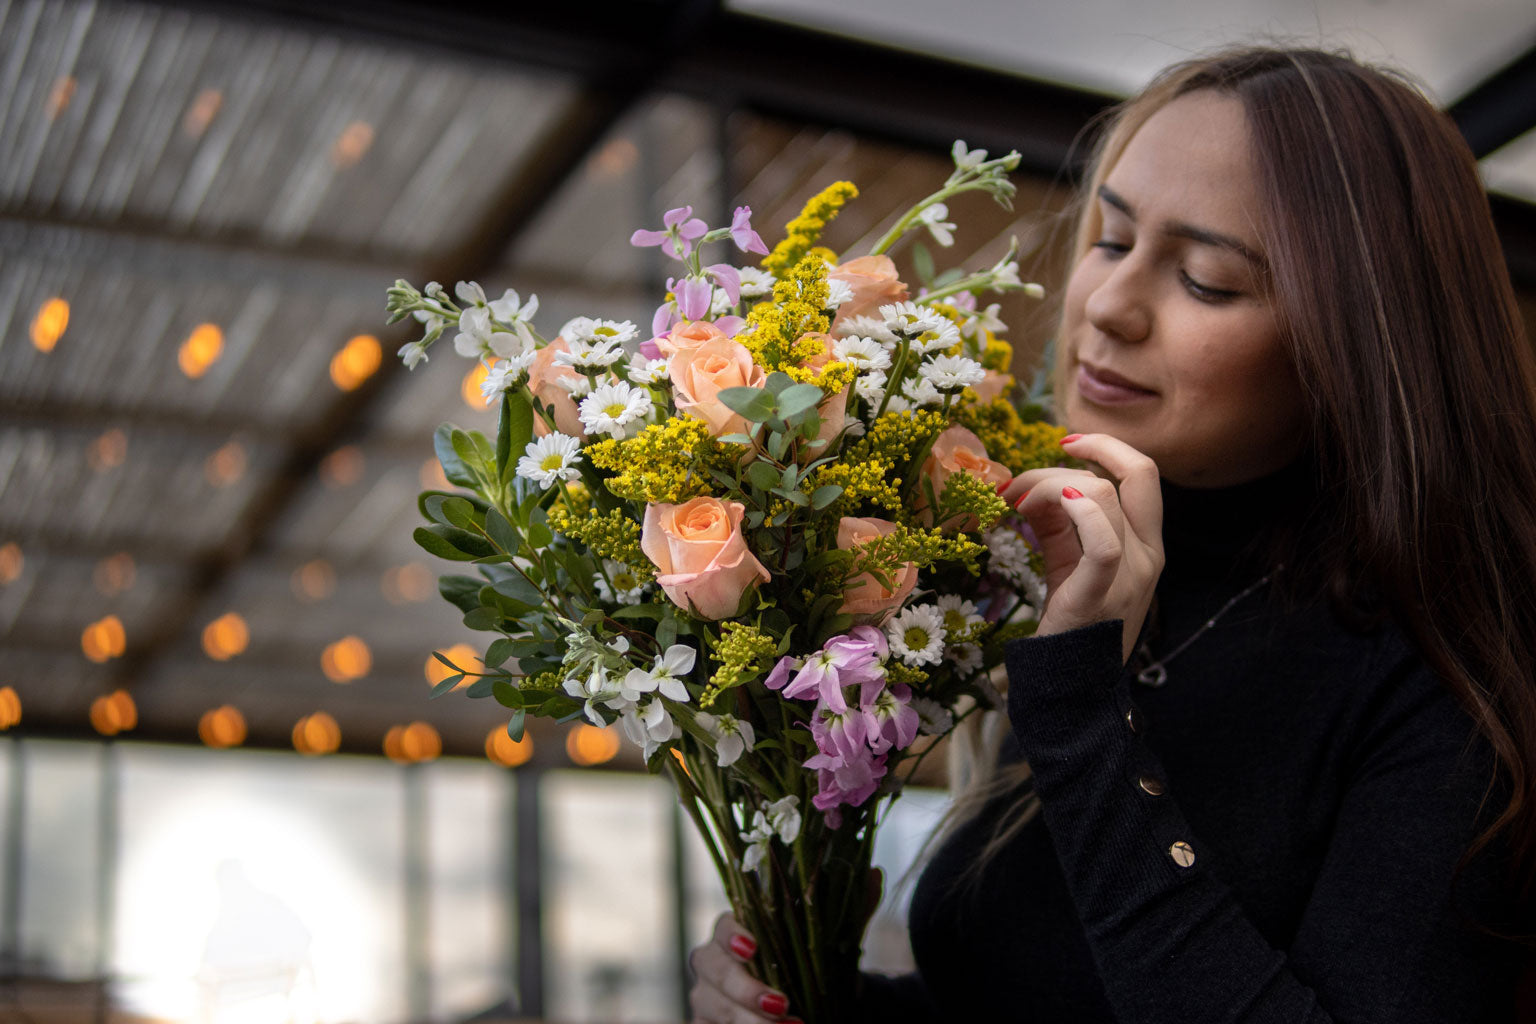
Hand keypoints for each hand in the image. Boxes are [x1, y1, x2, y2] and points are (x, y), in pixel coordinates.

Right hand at [686, 872, 881, 1022]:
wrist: (807, 1006)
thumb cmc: (810, 967)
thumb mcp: (831, 940)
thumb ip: (849, 908)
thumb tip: (875, 874)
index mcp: (735, 931)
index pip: (723, 926)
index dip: (734, 936)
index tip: (753, 947)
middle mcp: (712, 961)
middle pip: (714, 970)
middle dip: (746, 989)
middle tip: (781, 1005)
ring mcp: (705, 996)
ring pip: (712, 1007)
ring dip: (749, 1021)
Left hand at [999, 433, 1162, 660]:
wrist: (1072, 683)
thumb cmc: (1070, 619)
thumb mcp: (1067, 561)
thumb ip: (1057, 524)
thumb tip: (1030, 488)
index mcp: (1146, 542)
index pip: (1145, 474)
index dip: (1109, 447)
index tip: (1067, 442)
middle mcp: (1150, 553)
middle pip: (1139, 473)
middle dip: (1092, 448)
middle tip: (1045, 456)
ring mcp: (1133, 574)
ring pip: (1104, 495)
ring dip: (1049, 483)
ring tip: (1013, 502)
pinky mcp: (1102, 593)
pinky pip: (1103, 542)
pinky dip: (1076, 511)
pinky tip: (1041, 506)